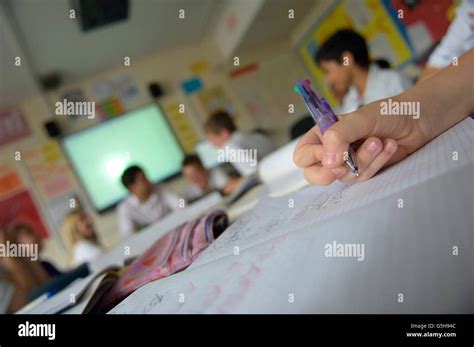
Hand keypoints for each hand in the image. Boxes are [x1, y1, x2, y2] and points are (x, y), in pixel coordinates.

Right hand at [293, 97, 428, 184]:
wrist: (418, 119)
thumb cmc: (387, 113)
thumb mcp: (359, 120)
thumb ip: (338, 137)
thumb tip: (327, 162)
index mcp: (322, 134)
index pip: (303, 155)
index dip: (315, 157)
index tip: (335, 153)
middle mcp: (331, 150)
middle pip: (314, 174)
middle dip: (333, 171)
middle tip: (345, 164)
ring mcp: (348, 163)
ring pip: (344, 176)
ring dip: (364, 160)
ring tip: (379, 142)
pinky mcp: (365, 171)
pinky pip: (363, 177)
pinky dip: (377, 163)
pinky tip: (389, 146)